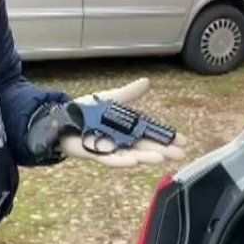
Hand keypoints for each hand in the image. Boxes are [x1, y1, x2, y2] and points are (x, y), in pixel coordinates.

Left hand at [60, 78, 186, 166]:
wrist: (60, 118)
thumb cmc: (84, 111)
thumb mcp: (109, 99)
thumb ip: (128, 94)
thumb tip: (147, 82)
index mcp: (126, 128)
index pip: (151, 133)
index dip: (166, 137)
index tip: (183, 141)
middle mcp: (121, 140)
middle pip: (145, 147)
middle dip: (163, 150)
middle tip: (180, 154)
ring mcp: (108, 148)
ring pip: (131, 155)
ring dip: (146, 157)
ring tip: (162, 158)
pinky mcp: (94, 153)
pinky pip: (109, 159)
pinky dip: (121, 161)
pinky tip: (135, 161)